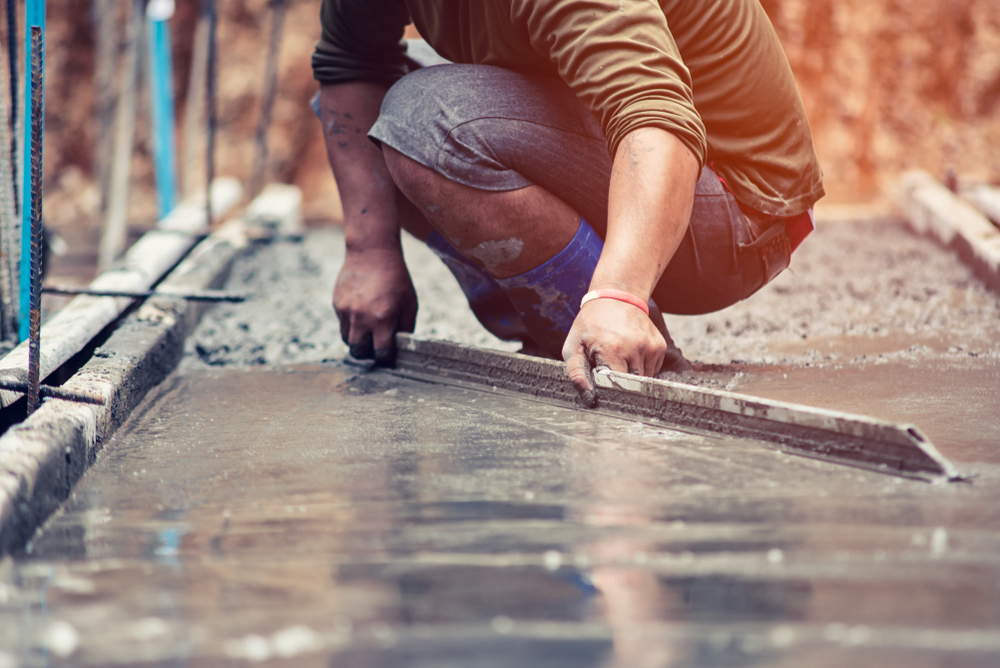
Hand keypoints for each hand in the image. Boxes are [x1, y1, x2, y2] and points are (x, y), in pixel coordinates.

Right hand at [333, 248, 417, 365]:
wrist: (371, 252)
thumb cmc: (395, 277)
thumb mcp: (409, 302)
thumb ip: (406, 327)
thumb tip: (402, 346)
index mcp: (383, 318)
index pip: (381, 353)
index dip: (386, 359)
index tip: (388, 358)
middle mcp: (362, 317)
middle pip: (358, 352)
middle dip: (367, 354)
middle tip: (375, 349)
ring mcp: (347, 310)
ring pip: (347, 339)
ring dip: (357, 340)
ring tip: (367, 331)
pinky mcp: (337, 304)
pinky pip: (343, 323)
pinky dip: (351, 324)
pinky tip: (361, 311)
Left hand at [562, 299, 666, 406]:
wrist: (616, 298)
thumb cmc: (591, 323)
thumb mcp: (573, 345)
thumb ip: (576, 372)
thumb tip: (588, 396)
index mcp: (613, 349)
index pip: (615, 386)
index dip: (607, 389)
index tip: (601, 384)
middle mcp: (635, 348)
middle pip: (631, 385)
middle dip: (619, 383)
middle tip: (609, 368)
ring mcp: (650, 347)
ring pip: (643, 379)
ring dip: (631, 375)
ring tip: (619, 358)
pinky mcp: (659, 347)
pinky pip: (651, 370)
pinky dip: (640, 367)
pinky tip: (630, 354)